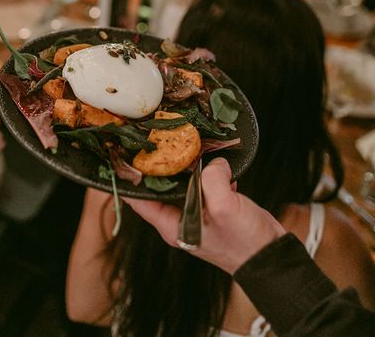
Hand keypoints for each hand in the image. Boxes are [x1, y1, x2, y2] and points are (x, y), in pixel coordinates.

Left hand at [123, 158, 284, 273]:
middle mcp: (179, 219)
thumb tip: (212, 162)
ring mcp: (196, 213)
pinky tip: (218, 164)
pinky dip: (207, 171)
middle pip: (159, 186)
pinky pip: (203, 183)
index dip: (129, 177)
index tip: (125, 154)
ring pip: (183, 181)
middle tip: (157, 138)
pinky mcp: (212, 207)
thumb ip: (212, 180)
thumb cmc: (244, 242)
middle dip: (160, 163)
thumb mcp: (224, 207)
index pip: (138, 200)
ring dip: (187, 164)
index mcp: (171, 224)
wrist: (271, 256)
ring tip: (187, 143)